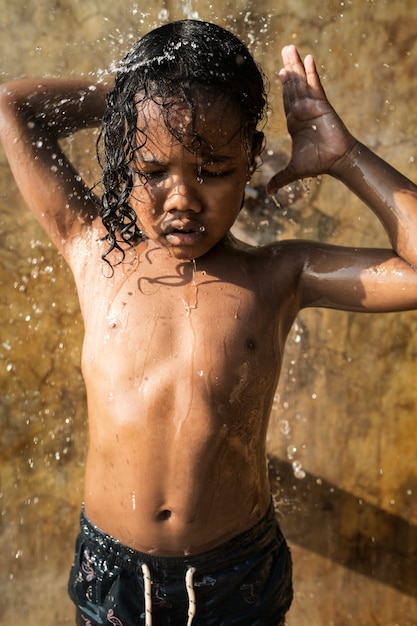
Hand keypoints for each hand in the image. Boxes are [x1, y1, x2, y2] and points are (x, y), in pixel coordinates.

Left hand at [267, 45, 356, 194]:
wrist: (336, 160)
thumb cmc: (317, 163)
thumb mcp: (293, 171)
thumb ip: (280, 179)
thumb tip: (269, 193)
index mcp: (295, 123)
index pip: (286, 101)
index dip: (283, 87)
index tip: (279, 72)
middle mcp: (302, 111)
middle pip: (292, 86)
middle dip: (288, 69)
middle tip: (283, 50)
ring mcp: (312, 106)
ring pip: (301, 82)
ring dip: (295, 65)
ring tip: (290, 47)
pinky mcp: (321, 104)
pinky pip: (315, 85)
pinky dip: (311, 71)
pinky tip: (308, 57)